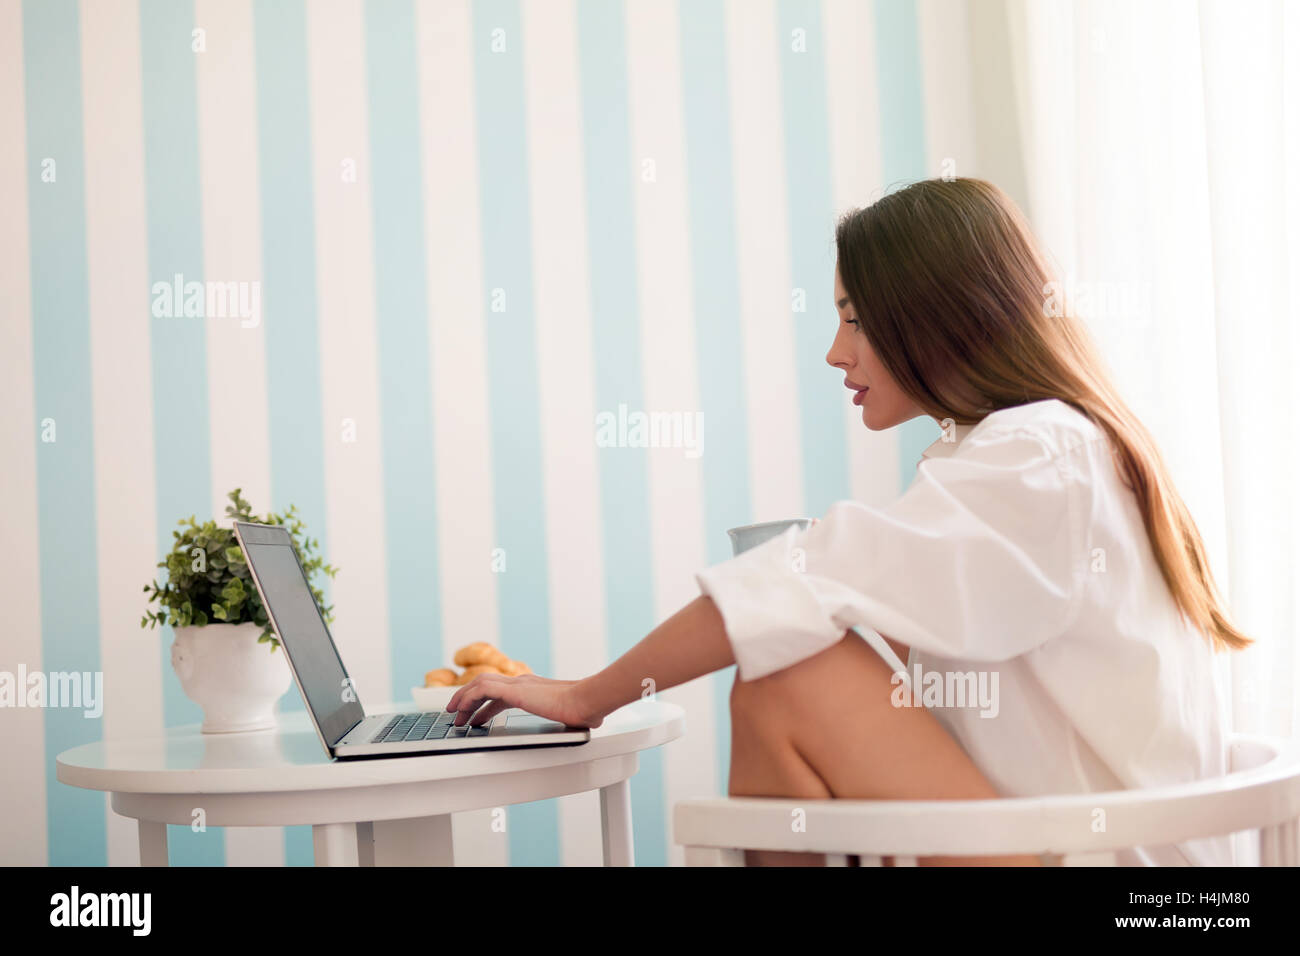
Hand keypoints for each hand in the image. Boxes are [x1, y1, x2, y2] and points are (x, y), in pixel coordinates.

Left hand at [446, 674, 602, 729]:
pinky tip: (460, 708)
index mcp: (532, 688)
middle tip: (456, 715)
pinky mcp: (514, 690)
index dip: (484, 706)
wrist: (585, 701)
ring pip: (479, 683)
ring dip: (463, 698)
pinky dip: (467, 697)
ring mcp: (517, 684)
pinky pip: (482, 689)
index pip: (500, 693)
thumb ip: (570, 718)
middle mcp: (522, 683)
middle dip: (468, 700)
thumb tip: (584, 724)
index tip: (474, 718)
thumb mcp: (569, 716)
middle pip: (486, 685)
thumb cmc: (583, 710)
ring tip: (452, 713)